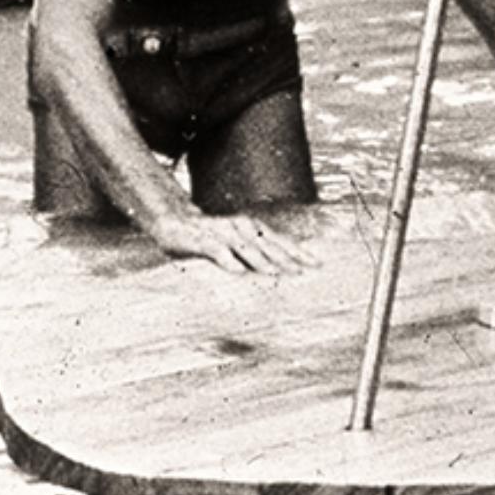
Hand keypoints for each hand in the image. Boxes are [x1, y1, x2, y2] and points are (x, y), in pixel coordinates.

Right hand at [147, 213, 319, 274]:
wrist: (175, 222)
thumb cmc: (211, 237)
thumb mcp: (237, 244)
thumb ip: (255, 255)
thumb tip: (280, 270)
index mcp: (252, 229)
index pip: (281, 242)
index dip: (299, 253)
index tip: (318, 264)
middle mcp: (241, 228)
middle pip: (268, 245)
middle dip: (286, 258)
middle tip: (303, 273)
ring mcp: (222, 233)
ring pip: (245, 247)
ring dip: (260, 260)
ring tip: (275, 273)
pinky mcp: (203, 240)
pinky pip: (216, 251)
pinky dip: (227, 260)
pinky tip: (237, 271)